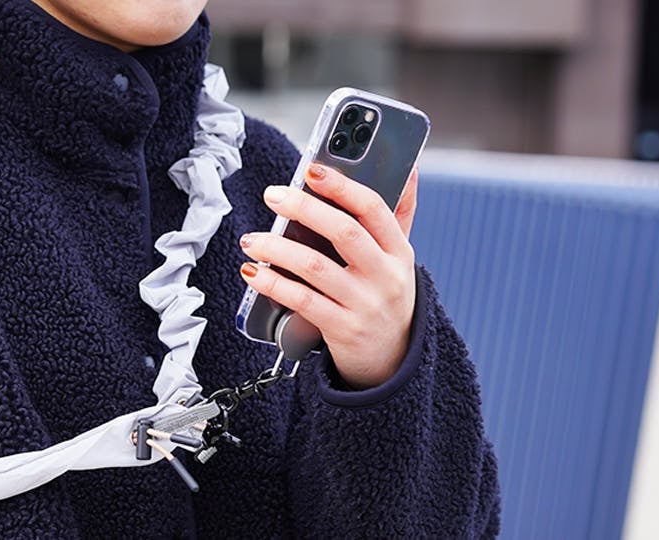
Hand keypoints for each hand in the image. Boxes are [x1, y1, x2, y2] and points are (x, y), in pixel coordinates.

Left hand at [239, 163, 418, 388]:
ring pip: (316, 267)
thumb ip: (399, 214)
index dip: (342, 186)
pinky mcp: (343, 329)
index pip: (373, 208)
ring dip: (278, 249)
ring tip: (251, 239)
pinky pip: (303, 301)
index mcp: (399, 251)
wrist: (392, 359)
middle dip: (304, 209)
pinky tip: (254, 272)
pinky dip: (274, 285)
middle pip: (344, 232)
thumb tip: (407, 168)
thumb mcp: (399, 258)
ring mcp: (365, 304)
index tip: (311, 170)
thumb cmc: (385, 296)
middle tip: (272, 195)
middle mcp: (386, 276)